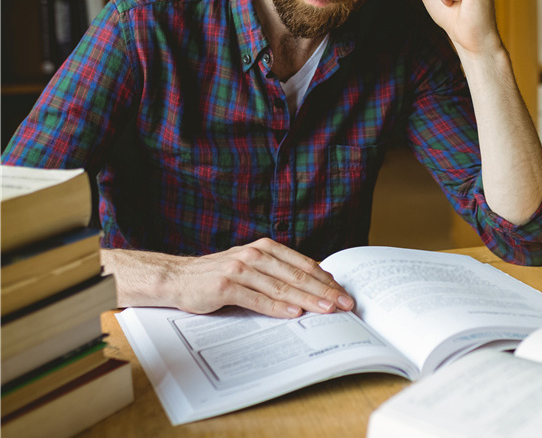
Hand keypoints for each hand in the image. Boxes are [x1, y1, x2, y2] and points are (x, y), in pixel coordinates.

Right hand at [104, 238, 354, 318]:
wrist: (178, 278)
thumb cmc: (219, 274)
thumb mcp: (253, 265)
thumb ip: (279, 270)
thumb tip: (315, 280)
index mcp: (265, 248)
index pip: (303, 264)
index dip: (326, 279)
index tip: (344, 292)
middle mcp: (255, 255)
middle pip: (297, 275)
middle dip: (324, 291)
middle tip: (344, 303)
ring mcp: (240, 269)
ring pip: (281, 286)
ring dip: (307, 299)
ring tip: (326, 309)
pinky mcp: (225, 285)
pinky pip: (257, 298)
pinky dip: (276, 306)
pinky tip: (293, 312)